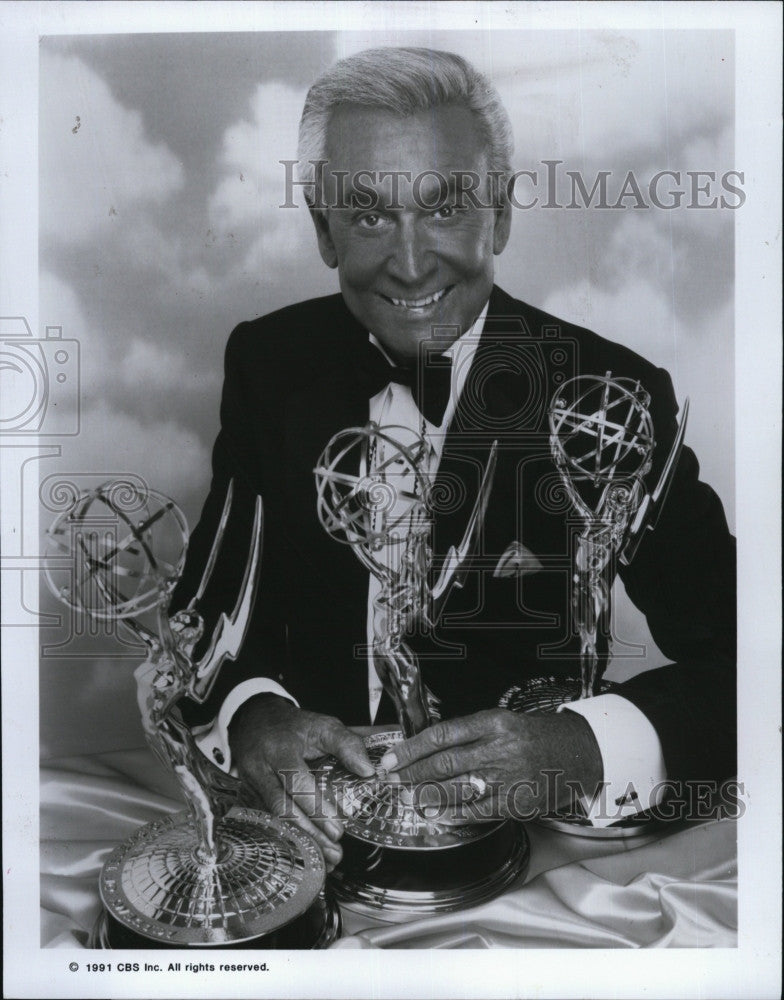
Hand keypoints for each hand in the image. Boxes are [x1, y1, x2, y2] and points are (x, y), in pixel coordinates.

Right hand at [229, 694, 373, 869]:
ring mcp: (250, 785)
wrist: (254, 720)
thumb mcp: (322, 724)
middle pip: (281, 807)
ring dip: (299, 841)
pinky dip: (287, 839)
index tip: (338, 828)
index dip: (316, 807)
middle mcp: (260, 769)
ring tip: (325, 859)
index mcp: (280, 749)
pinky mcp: (247, 797)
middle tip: (335, 850)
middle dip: (309, 833)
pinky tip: (305, 853)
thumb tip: (368, 771)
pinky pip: (266, 822)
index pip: (296, 781)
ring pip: (272, 820)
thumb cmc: (293, 726)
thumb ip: (347, 744)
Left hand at [378, 709, 601, 822]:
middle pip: (443, 763)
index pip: (441, 735)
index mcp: (492, 723)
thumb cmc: (533, 736)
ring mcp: (507, 778)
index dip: (411, 749)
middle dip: (411, 773)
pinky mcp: (515, 803)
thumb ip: (468, 734)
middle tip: (390, 780)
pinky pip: (476, 811)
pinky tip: (436, 814)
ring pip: (456, 789)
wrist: (577, 752)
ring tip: (407, 797)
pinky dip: (452, 814)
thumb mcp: (501, 721)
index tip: (391, 759)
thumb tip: (426, 751)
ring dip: (426, 795)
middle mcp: (499, 749)